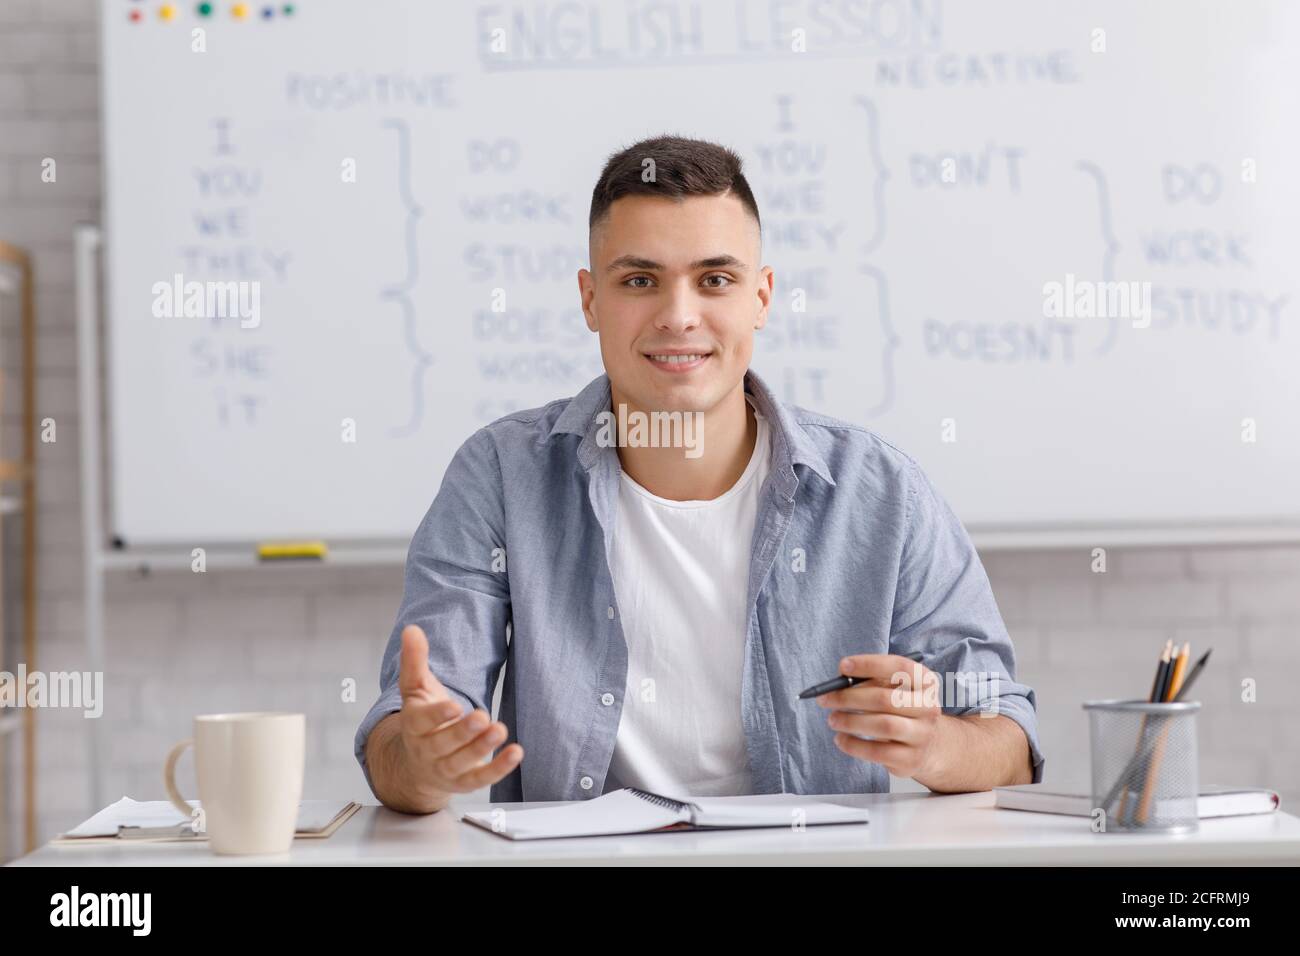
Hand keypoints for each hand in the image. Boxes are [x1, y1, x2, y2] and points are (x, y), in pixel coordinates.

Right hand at [396, 624, 522, 798]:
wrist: (415, 764)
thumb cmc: (421, 720)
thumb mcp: (416, 689)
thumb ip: (414, 660)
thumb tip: (411, 629)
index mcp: (414, 725)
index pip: (422, 721)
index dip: (438, 716)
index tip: (454, 706)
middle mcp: (426, 750)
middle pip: (443, 744)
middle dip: (463, 732)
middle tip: (483, 717)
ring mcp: (444, 769)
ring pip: (461, 763)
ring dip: (481, 748)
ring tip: (501, 729)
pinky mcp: (463, 782)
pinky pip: (480, 780)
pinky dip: (498, 769)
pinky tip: (516, 753)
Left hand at [816, 653, 943, 778]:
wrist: (927, 746)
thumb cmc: (901, 709)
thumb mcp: (893, 689)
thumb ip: (870, 680)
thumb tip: (840, 678)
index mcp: (925, 682)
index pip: (900, 667)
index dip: (869, 664)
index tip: (842, 667)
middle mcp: (929, 707)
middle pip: (886, 699)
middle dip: (850, 697)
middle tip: (826, 698)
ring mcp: (922, 735)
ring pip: (884, 726)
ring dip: (851, 721)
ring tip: (832, 719)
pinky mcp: (910, 759)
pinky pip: (878, 752)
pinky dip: (853, 745)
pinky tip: (841, 739)